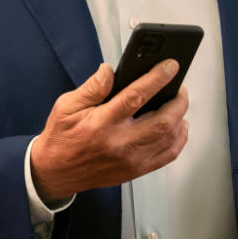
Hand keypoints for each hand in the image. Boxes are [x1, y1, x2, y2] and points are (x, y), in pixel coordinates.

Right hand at [30, 60, 189, 202]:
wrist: (57, 172)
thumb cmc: (62, 138)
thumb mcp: (66, 106)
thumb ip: (91, 87)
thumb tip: (109, 71)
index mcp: (102, 123)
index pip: (136, 96)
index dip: (157, 78)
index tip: (171, 66)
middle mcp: (119, 142)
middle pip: (162, 120)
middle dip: (178, 100)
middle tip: (179, 87)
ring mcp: (130, 159)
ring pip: (168, 138)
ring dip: (180, 118)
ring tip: (179, 104)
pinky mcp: (136, 170)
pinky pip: (167, 156)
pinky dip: (179, 140)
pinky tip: (178, 127)